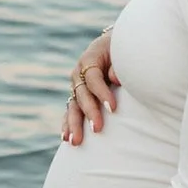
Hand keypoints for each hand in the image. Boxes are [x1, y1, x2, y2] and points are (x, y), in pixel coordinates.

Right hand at [62, 31, 119, 145]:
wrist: (113, 46)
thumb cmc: (121, 50)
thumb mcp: (122, 51)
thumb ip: (119, 64)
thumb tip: (115, 79)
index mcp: (90, 58)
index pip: (93, 77)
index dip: (102, 93)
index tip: (113, 108)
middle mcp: (79, 73)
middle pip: (82, 94)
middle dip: (90, 112)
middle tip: (97, 129)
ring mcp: (76, 86)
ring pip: (73, 106)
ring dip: (74, 124)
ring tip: (76, 141)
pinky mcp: (77, 97)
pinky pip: (71, 111)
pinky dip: (68, 124)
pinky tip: (66, 138)